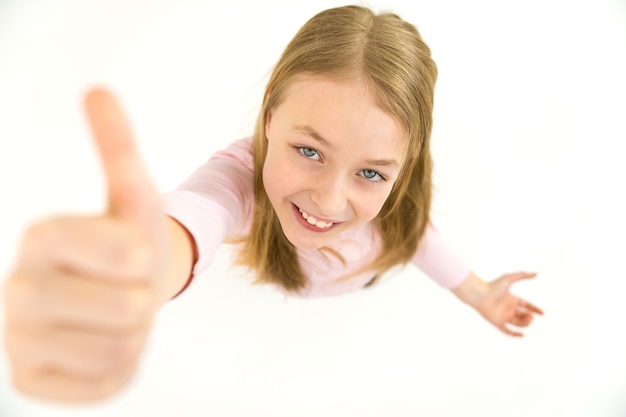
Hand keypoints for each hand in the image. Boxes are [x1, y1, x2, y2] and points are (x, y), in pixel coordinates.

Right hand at [2, 88, 166, 401]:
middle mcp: (17, 288)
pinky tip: (101, 344)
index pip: (124, 251)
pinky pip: (106, 384)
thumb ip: (117, 147)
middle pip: (127, 307)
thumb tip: (98, 90)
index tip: (130, 252)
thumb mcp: (133, 196)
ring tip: (115, 316)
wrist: (112, 293)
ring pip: (121, 350)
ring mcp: (16, 339)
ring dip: (135, 333)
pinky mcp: (29, 381)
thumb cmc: (126, 244)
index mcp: (42, 236)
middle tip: (125, 288)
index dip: (144, 256)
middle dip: (143, 297)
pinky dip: (120, 366)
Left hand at [475, 272, 543, 336]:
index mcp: (511, 299)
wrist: (480, 295)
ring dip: (526, 322)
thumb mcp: (509, 279)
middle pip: (523, 315)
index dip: (535, 309)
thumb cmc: (493, 286)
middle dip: (530, 316)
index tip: (543, 313)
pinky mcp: (497, 322)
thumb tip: (536, 273)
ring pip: (518, 323)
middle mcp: (508, 308)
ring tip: (529, 318)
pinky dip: (514, 334)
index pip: (526, 305)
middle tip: (531, 314)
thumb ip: (522, 275)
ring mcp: (503, 316)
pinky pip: (507, 331)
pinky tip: (522, 335)